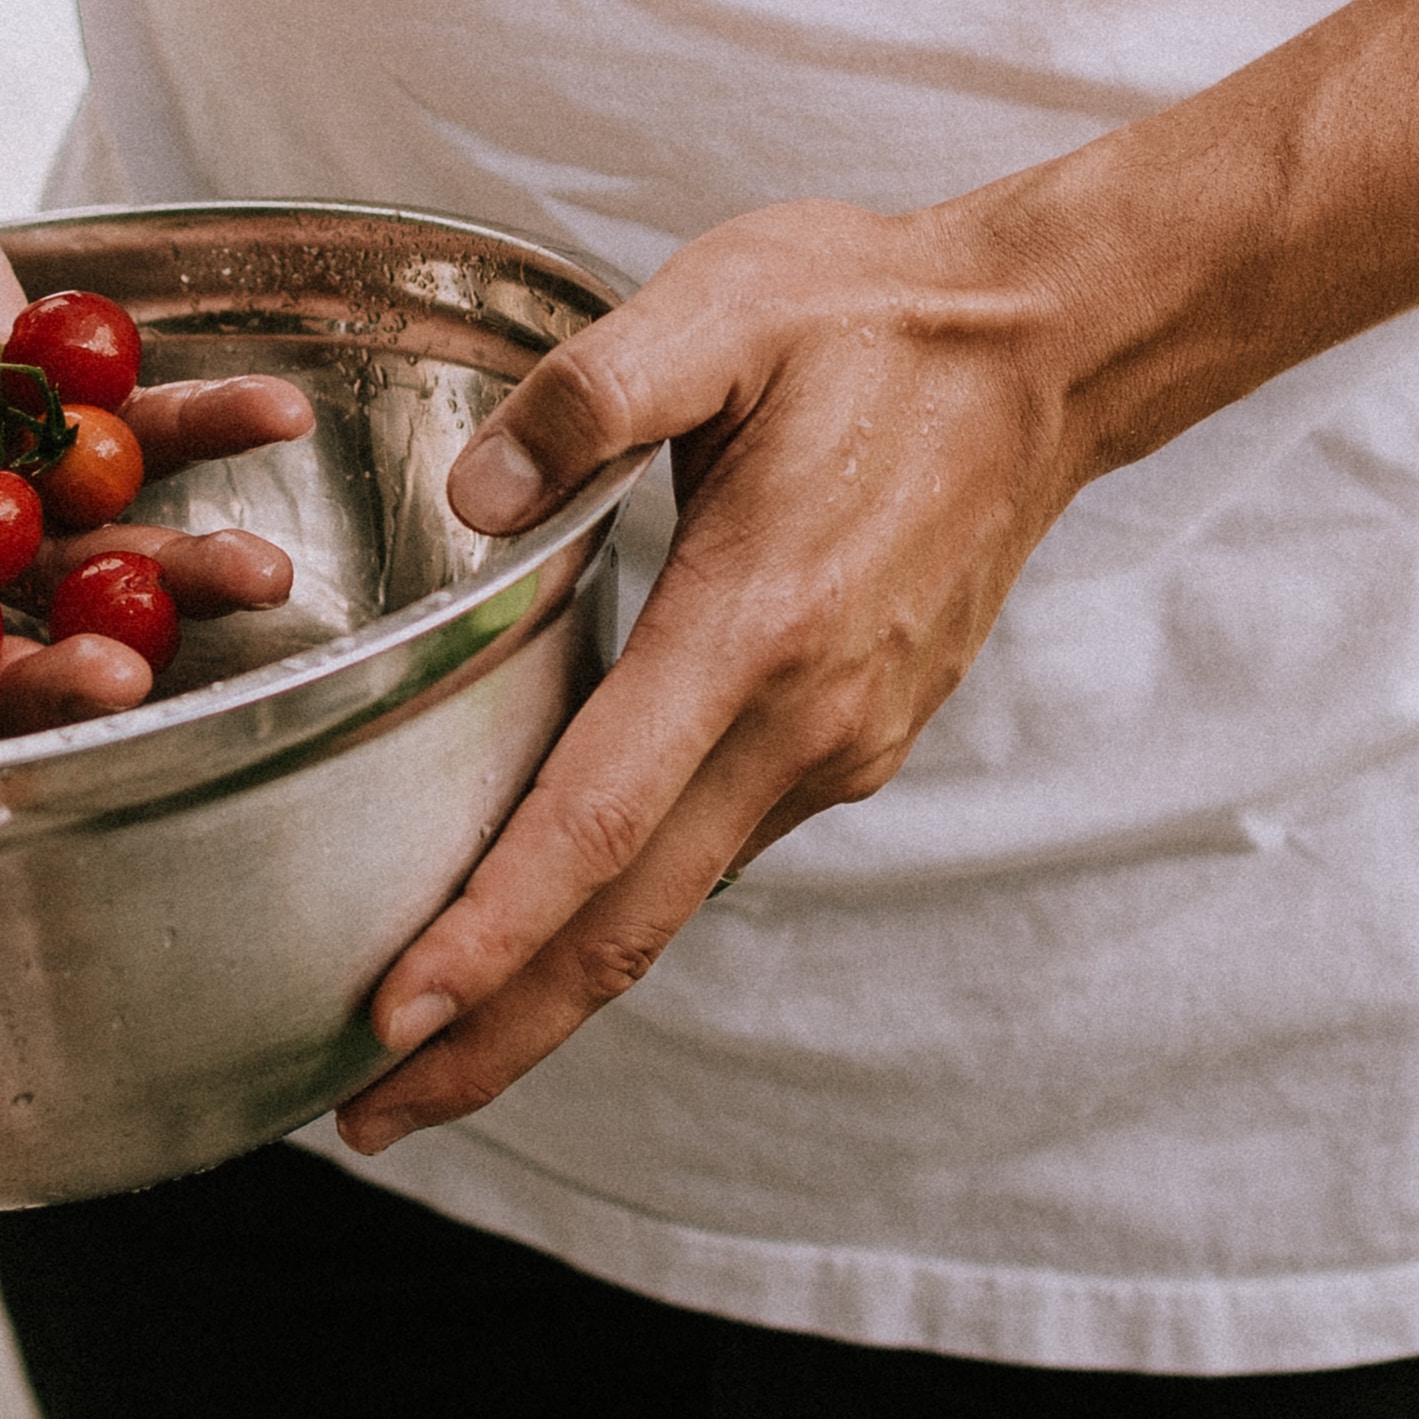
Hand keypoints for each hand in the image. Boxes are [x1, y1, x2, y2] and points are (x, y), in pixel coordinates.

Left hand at [333, 192, 1102, 1152]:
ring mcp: (841, 743)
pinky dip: (620, 913)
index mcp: (757, 624)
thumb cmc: (876, 318)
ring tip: (427, 1046)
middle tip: (366, 1112)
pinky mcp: (855, 740)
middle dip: (493, 1035)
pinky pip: (715, 851)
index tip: (392, 1013)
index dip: (491, 930)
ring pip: (672, 904)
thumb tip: (475, 497)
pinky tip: (546, 924)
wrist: (1051, 350)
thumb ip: (588, 393)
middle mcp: (806, 718)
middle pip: (629, 925)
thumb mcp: (724, 306)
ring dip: (549, 988)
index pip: (599, 818)